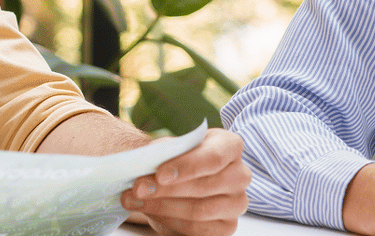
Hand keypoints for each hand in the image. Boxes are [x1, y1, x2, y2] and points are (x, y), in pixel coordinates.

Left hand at [120, 127, 250, 235]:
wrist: (181, 182)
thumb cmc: (178, 160)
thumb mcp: (172, 148)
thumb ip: (163, 151)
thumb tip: (147, 159)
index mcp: (230, 146)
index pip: (213, 157)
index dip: (186, 167)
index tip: (159, 174)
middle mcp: (240, 175)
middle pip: (203, 187)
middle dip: (165, 190)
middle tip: (137, 188)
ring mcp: (237, 203)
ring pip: (199, 210)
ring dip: (161, 206)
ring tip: (135, 200)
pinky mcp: (227, 226)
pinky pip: (197, 229)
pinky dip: (168, 221)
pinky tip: (150, 211)